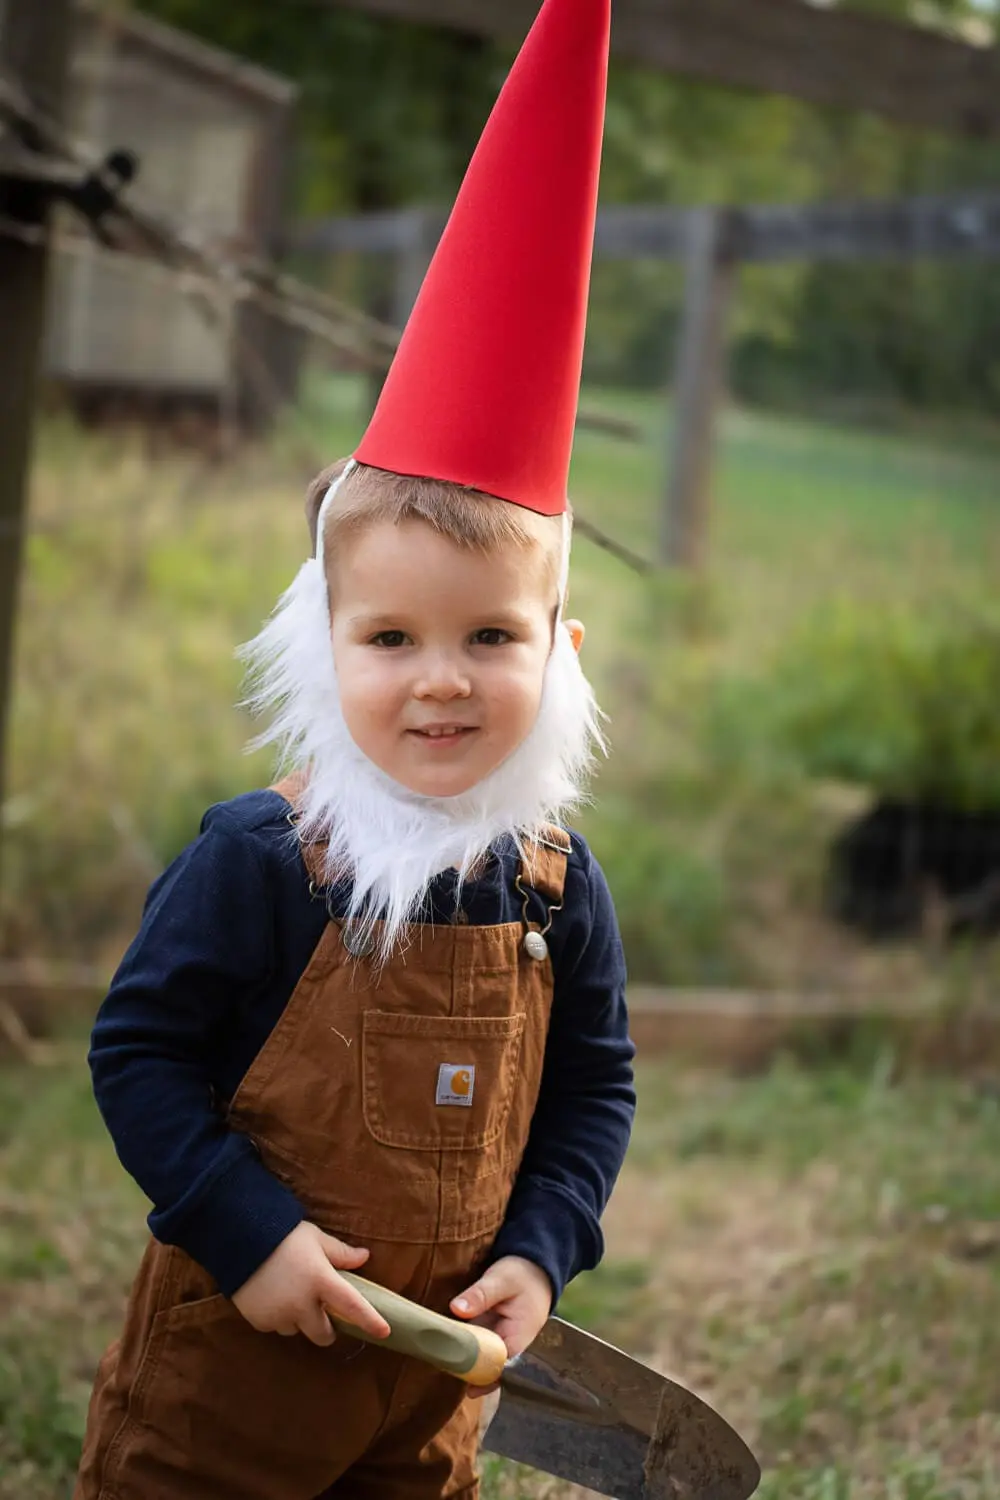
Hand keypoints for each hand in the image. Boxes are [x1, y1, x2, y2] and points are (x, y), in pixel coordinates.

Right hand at [231, 1222, 390, 1348]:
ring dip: (298, 1320)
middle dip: (326, 1327)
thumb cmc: (284, 1234)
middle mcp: (302, 1303)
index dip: (370, 1321)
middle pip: (323, 1334)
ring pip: (297, 1330)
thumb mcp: (316, 1238)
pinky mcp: (259, 1320)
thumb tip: (364, 1257)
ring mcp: (279, 1314)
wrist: (239, 1237)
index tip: (385, 1332)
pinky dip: (277, 1317)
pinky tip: (271, 1295)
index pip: (352, 1306)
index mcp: (321, 1280)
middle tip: (321, 1311)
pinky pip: (275, 1327)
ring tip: (289, 1294)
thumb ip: (340, 1253)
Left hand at [450, 1255, 552, 1397]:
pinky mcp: (488, 1334)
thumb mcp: (502, 1279)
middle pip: (485, 1367)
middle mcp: (508, 1346)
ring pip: (478, 1359)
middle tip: (438, 1364)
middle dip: (464, 1369)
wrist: (534, 1267)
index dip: (476, 1374)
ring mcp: (497, 1341)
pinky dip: (461, 1346)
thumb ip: (481, 1295)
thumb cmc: (523, 1275)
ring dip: (460, 1359)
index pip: (497, 1368)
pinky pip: (474, 1347)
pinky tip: (443, 1344)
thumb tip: (456, 1309)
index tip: (455, 1371)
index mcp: (518, 1339)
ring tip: (437, 1357)